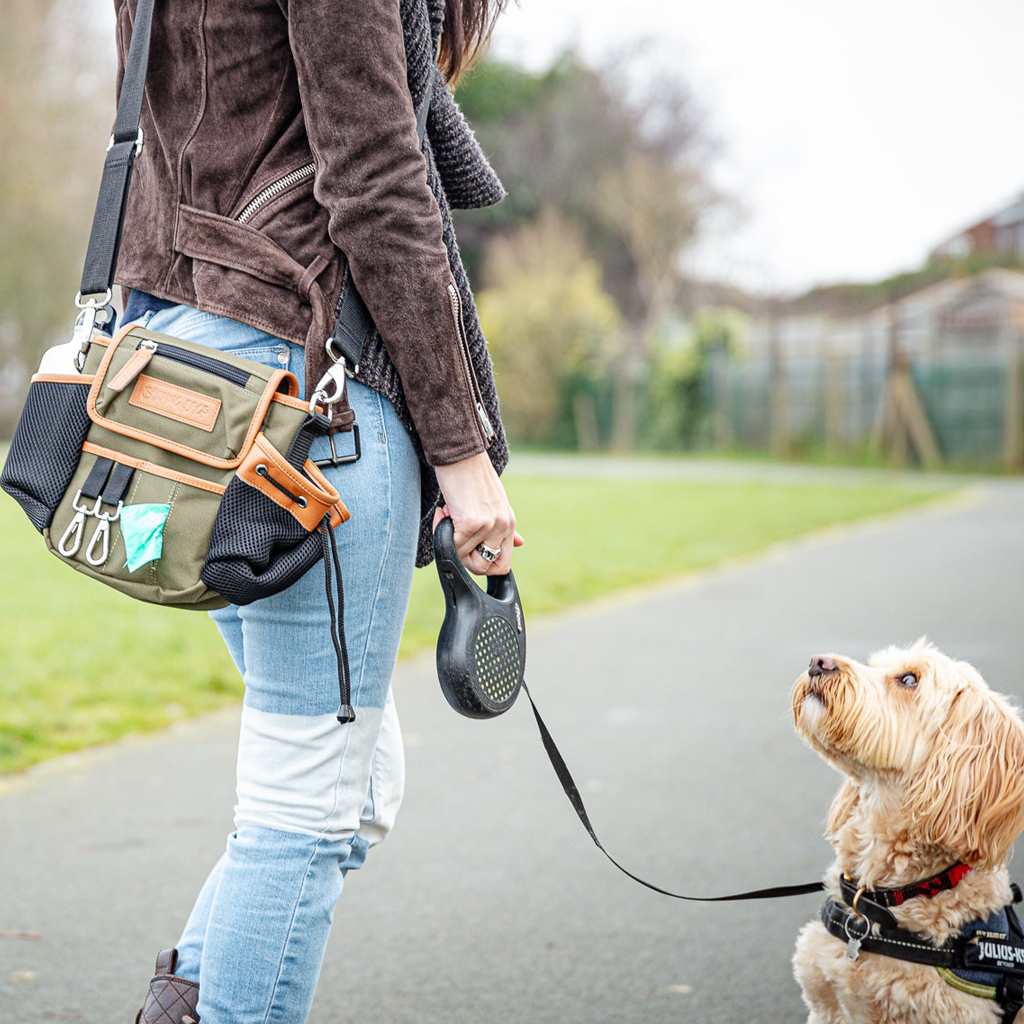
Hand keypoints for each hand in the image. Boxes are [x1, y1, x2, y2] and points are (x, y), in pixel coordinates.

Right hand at [432, 452, 522, 574]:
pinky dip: (440, 530)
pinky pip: (451, 545)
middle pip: (482, 568)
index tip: (468, 547)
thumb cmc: (472, 476)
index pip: (503, 565)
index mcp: (509, 523)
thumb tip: (520, 544)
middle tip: (455, 534)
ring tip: (449, 512)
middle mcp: (503, 526)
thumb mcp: (495, 502)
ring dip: (448, 537)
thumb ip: (504, 526)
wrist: (461, 454)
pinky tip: (443, 510)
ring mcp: (489, 525)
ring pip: (463, 556)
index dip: (482, 563)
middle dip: (463, 556)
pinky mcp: (471, 523)